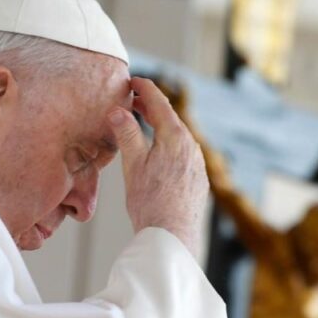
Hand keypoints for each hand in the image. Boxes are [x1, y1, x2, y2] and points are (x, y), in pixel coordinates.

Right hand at [108, 77, 208, 256]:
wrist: (172, 236)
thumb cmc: (149, 203)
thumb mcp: (133, 165)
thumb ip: (127, 135)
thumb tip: (118, 111)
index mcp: (175, 138)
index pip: (160, 103)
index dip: (145, 89)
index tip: (134, 81)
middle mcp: (191, 147)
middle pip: (170, 118)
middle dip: (152, 107)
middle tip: (135, 101)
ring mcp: (198, 164)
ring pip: (178, 137)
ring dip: (161, 127)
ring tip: (144, 125)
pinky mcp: (198, 180)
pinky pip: (184, 154)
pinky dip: (169, 146)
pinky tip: (159, 155)